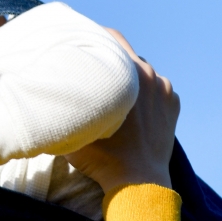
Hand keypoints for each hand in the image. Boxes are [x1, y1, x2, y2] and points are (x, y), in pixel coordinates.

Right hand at [66, 33, 177, 195]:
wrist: (139, 183)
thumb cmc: (102, 158)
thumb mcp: (74, 128)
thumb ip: (65, 103)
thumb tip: (48, 90)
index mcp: (127, 71)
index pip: (111, 38)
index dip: (95, 37)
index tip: (84, 42)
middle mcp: (149, 73)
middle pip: (126, 57)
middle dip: (112, 63)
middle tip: (96, 75)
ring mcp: (165, 89)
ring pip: (143, 74)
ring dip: (130, 81)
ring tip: (115, 98)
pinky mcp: (173, 104)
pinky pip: (157, 91)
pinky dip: (146, 97)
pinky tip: (133, 113)